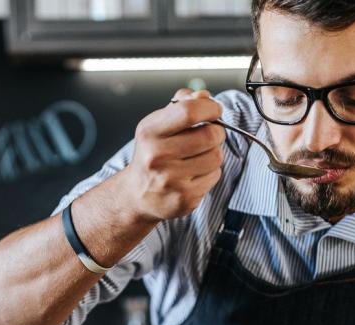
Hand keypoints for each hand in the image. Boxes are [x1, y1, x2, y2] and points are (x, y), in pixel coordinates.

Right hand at [118, 88, 225, 222]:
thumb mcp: (158, 125)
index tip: (215, 109)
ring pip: (216, 157)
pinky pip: (214, 176)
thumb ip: (181, 105)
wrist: (137, 195)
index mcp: (149, 132)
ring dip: (214, 153)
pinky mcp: (184, 198)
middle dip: (217, 131)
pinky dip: (210, 172)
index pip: (188, 111)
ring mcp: (170, 180)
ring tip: (199, 156)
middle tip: (210, 134)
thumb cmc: (152, 154)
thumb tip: (204, 96)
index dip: (210, 107)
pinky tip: (195, 174)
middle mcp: (157, 156)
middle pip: (209, 135)